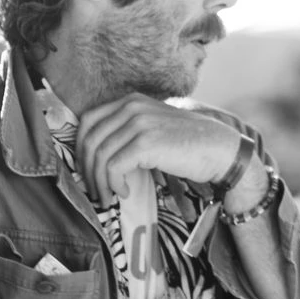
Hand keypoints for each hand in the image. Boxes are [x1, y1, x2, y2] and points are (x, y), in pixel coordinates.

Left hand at [75, 95, 244, 206]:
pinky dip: (113, 184)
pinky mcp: (146, 143)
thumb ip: (127, 133)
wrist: (219, 149)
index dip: (80, 149)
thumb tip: (97, 158)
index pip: (88, 122)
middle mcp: (131, 107)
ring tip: (107, 197)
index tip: (86, 171)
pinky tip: (124, 193)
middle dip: (86, 169)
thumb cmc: (187, 145)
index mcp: (130, 101)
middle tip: (93, 190)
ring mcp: (139, 123)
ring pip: (100, 155)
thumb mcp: (153, 128)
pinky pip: (114, 167)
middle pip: (89, 139)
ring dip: (99, 182)